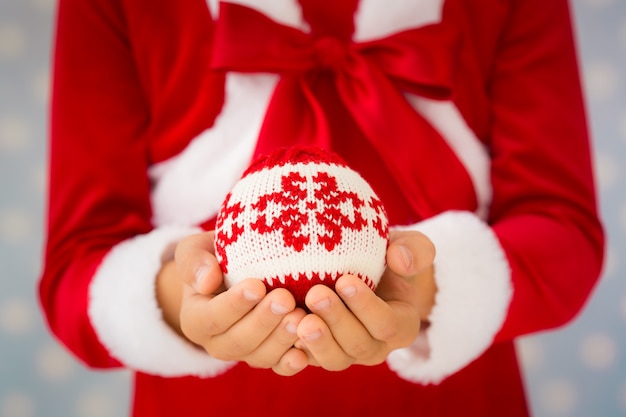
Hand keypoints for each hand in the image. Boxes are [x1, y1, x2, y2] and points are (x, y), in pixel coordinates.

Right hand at [157, 232, 308, 375]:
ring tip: (301, 316)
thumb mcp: (195, 249)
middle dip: (263, 321)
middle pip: (238, 341)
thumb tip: (206, 281)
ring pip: (260, 356)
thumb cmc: (216, 255)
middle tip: (285, 300)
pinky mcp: (268, 357)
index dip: (234, 305)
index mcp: (195, 319)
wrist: (238, 268)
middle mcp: (217, 343)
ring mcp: (244, 353)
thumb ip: (194, 262)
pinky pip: (279, 366)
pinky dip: (291, 361)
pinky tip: (305, 350)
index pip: (211, 318)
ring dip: (281, 339)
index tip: (257, 286)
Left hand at [294, 230, 435, 370]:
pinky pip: (307, 362)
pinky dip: (293, 351)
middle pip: (358, 345)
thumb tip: (400, 259)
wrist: (357, 270)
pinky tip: (281, 332)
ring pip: (334, 359)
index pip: (387, 324)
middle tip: (316, 294)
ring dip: (316, 341)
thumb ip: (414, 249)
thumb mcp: (406, 246)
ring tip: (298, 318)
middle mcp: (375, 347)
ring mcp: (346, 354)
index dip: (367, 306)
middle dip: (336, 321)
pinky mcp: (319, 355)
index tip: (345, 280)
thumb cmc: (384, 256)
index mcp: (401, 325)